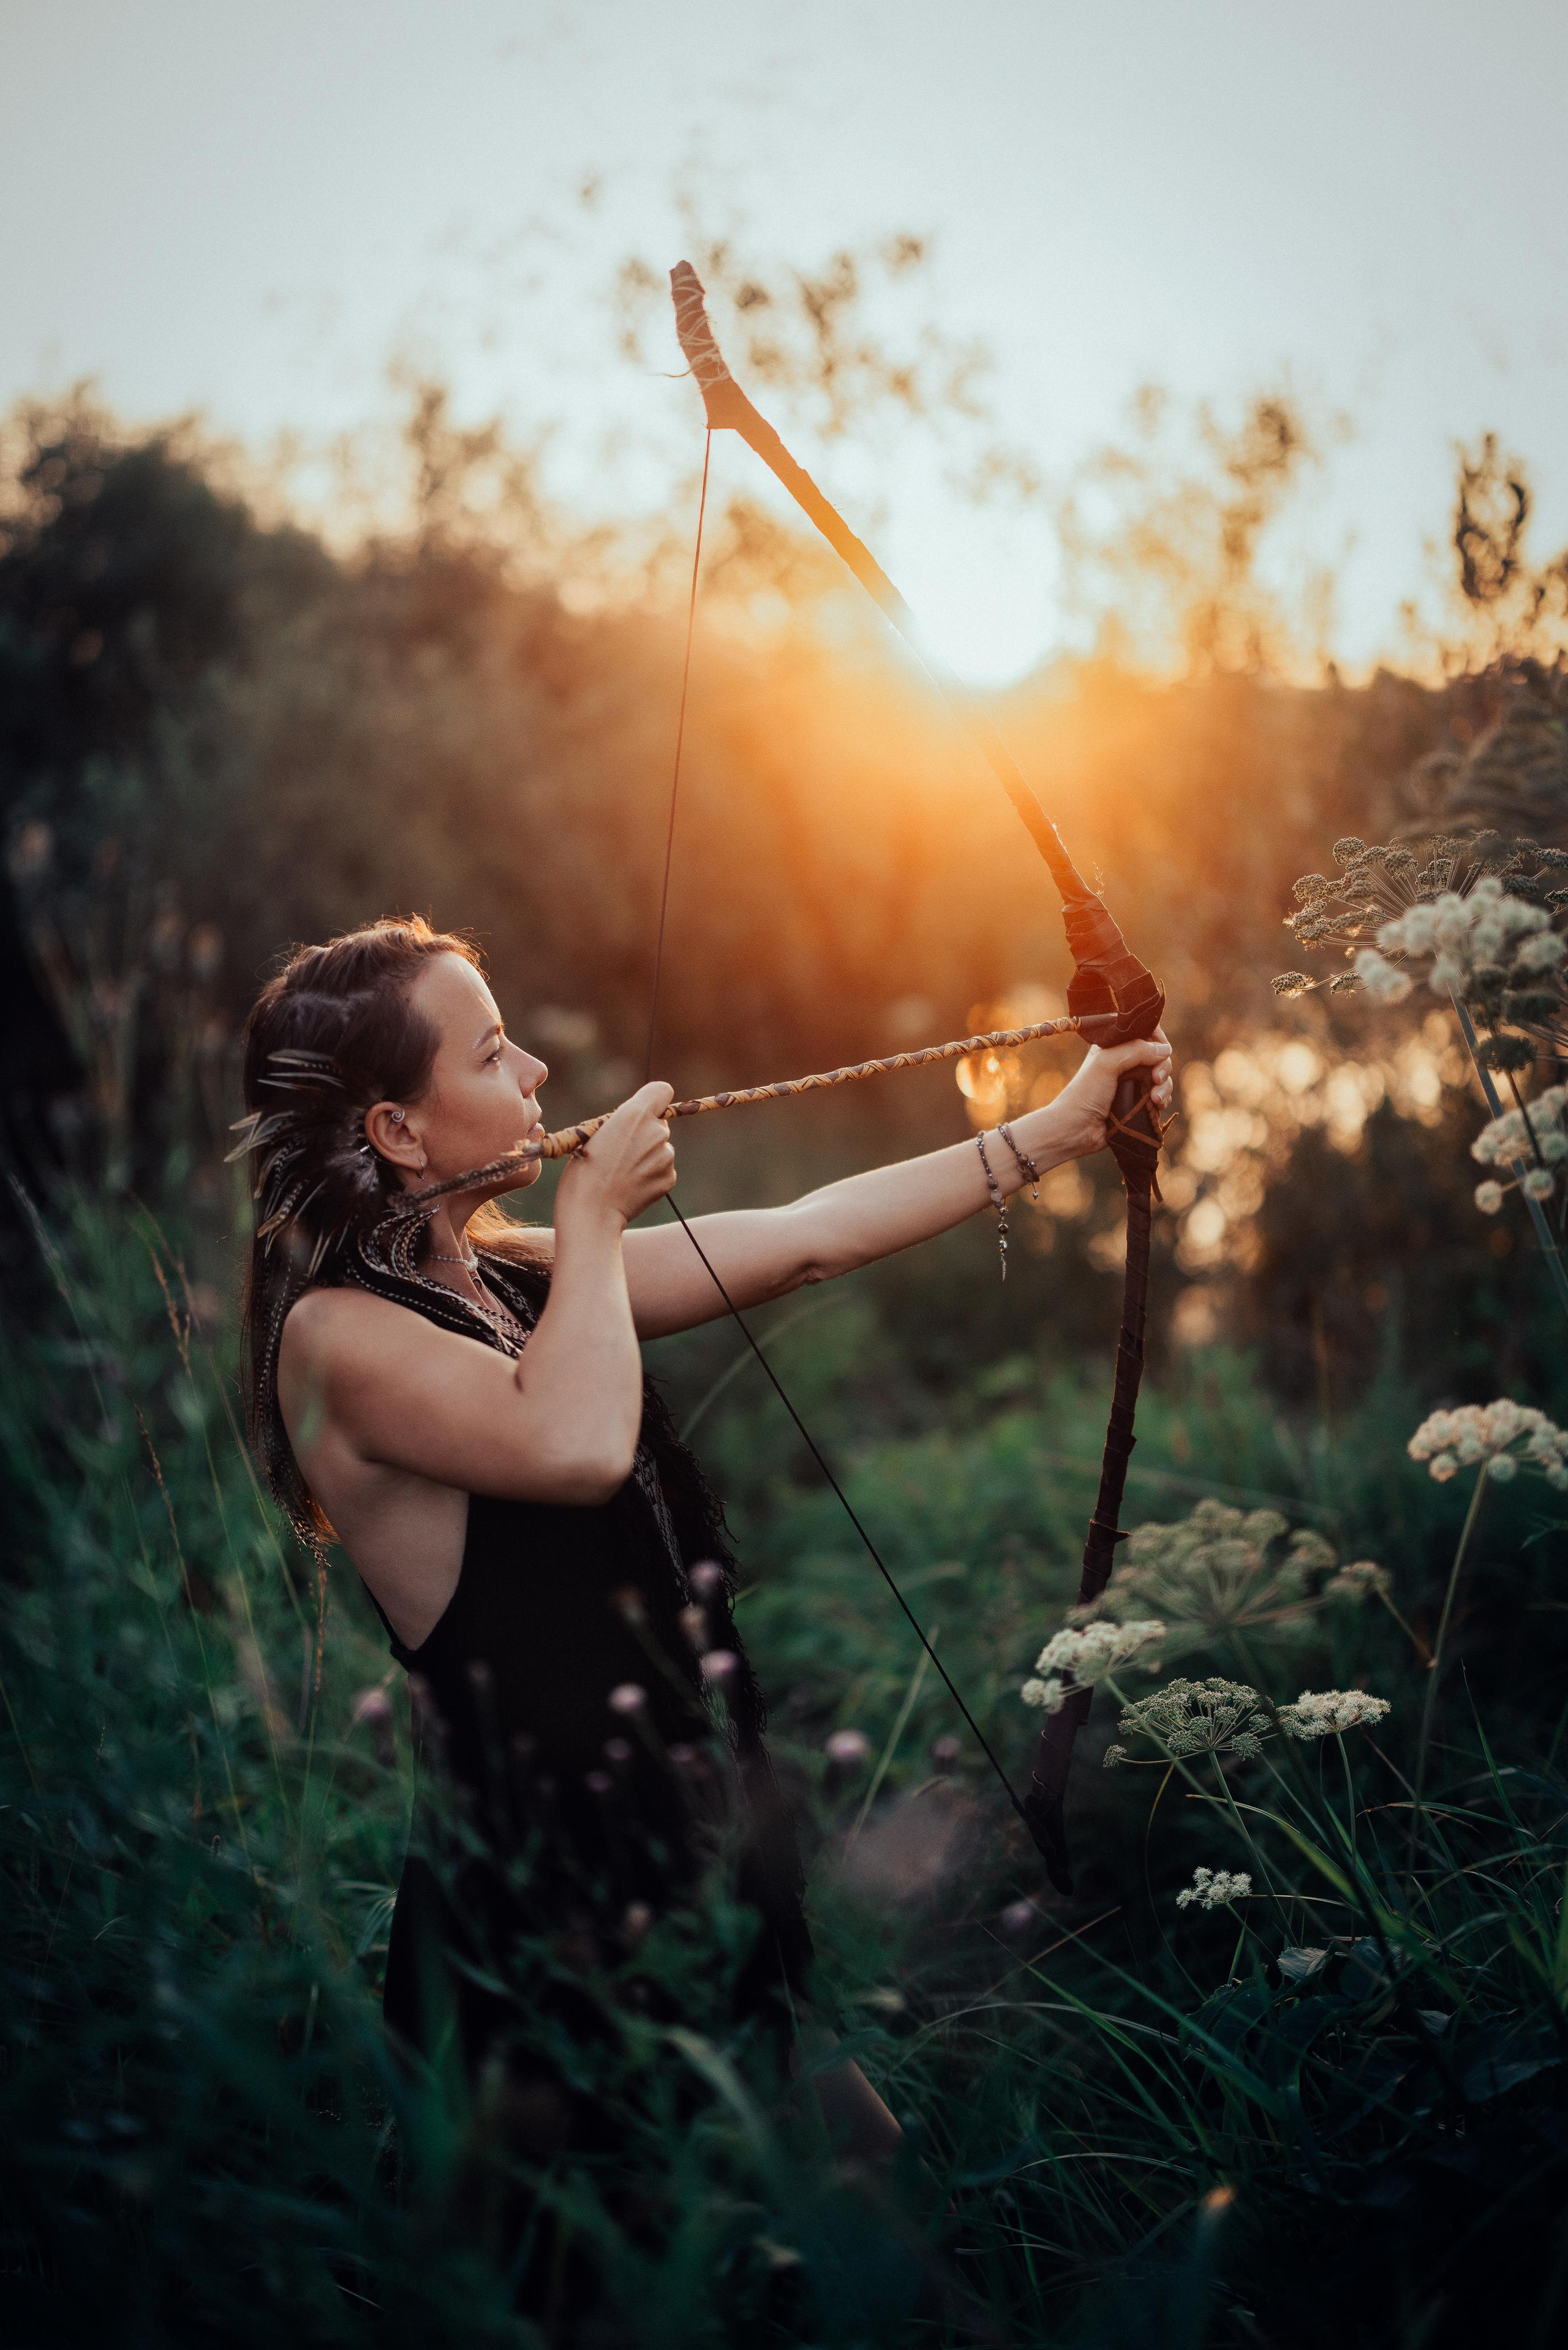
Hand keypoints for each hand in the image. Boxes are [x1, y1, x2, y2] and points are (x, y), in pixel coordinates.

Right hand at [558, 1082, 676, 1226]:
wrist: (591, 1212)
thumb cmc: (583, 1171)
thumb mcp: (592, 1133)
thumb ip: (621, 1122)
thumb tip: (636, 1123)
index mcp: (635, 1114)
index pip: (662, 1091)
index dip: (653, 1100)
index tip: (641, 1112)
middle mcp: (657, 1131)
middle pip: (660, 1122)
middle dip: (645, 1132)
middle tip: (620, 1150)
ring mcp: (666, 1156)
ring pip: (661, 1147)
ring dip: (647, 1155)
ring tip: (622, 1171)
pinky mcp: (669, 1178)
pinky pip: (663, 1169)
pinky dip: (650, 1175)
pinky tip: (631, 1185)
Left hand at [1046, 1027, 1172, 1162]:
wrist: (1076, 1130)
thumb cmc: (1085, 1093)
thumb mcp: (1107, 1063)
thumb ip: (1136, 1050)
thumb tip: (1166, 1049)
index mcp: (1114, 1048)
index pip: (1144, 1034)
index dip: (1157, 1039)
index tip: (1163, 1051)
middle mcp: (1124, 1063)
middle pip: (1157, 1056)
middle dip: (1163, 1067)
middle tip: (1157, 1079)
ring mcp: (1132, 1084)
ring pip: (1161, 1077)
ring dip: (1165, 1087)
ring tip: (1156, 1100)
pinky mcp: (1137, 1103)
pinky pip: (1159, 1096)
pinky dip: (1163, 1099)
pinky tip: (1157, 1106)